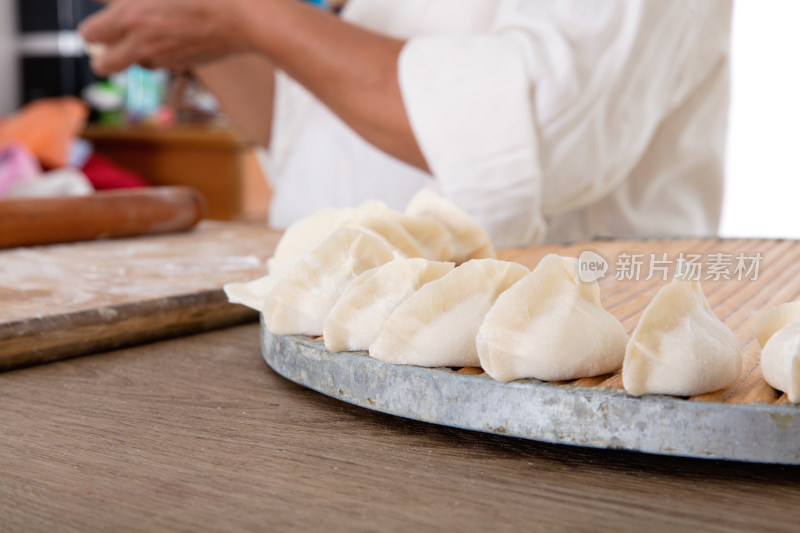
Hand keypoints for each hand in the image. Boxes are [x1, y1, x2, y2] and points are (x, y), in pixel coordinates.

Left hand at [79, 0, 250, 75]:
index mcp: (130, 17)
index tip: (102, 22)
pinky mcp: (183, 65)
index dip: (93, 28)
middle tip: (111, 43)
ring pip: (137, 64)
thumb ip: (132, 0)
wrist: (243, 18)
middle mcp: (142, 43)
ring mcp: (164, 58)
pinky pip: (163, 63)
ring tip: (152, 34)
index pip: (90, 34)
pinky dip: (163, 53)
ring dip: (137, 53)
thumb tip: (121, 5)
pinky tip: (177, 35)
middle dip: (103, 56)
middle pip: (104, 65)